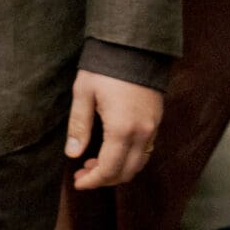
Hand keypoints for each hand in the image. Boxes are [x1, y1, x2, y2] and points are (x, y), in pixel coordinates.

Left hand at [65, 70, 163, 189]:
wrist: (134, 46)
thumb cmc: (105, 67)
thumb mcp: (84, 94)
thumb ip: (79, 126)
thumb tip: (73, 154)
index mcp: (122, 129)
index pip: (109, 169)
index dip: (93, 180)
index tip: (78, 183)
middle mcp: (142, 133)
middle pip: (126, 172)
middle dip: (104, 179)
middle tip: (83, 173)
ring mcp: (152, 127)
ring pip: (139, 163)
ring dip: (118, 170)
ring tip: (94, 163)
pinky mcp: (156, 121)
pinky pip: (145, 150)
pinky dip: (129, 158)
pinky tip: (112, 150)